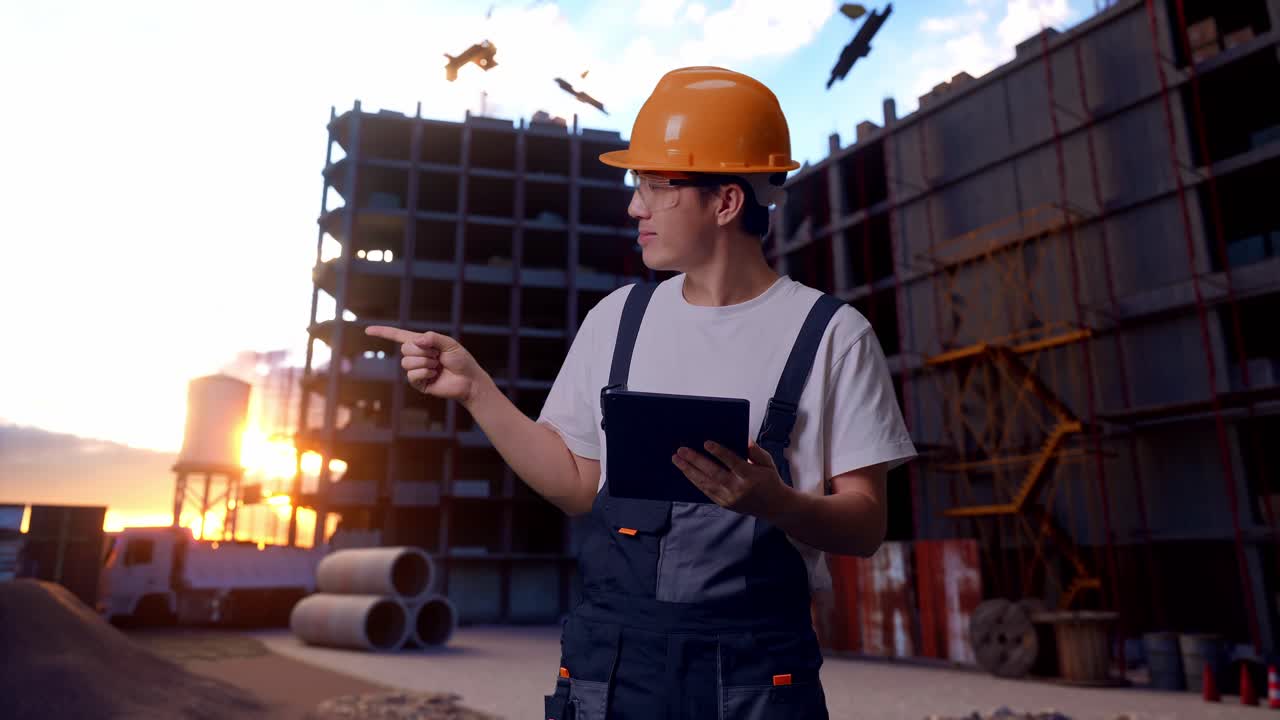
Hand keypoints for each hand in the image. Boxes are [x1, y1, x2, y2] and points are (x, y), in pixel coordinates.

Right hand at [364, 325, 488, 404]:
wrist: (469, 380)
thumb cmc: (462, 360)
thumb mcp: (450, 344)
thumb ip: (433, 338)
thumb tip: (415, 341)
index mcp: (422, 343)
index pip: (398, 336)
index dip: (383, 332)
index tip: (367, 330)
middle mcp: (416, 356)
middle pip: (405, 348)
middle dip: (423, 350)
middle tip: (438, 355)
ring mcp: (416, 370)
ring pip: (407, 362)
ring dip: (425, 362)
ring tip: (437, 365)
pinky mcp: (418, 383)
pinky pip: (412, 375)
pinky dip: (425, 372)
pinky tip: (435, 374)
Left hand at [671, 440, 792, 518]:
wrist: (773, 506)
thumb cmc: (769, 480)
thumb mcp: (768, 463)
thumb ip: (756, 451)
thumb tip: (744, 439)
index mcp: (750, 476)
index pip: (733, 463)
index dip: (719, 453)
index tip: (706, 443)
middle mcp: (738, 489)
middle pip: (714, 473)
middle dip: (696, 461)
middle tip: (681, 450)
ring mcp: (729, 498)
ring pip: (706, 483)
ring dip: (689, 471)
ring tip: (677, 460)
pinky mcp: (723, 503)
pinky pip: (706, 491)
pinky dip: (694, 481)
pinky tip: (686, 471)